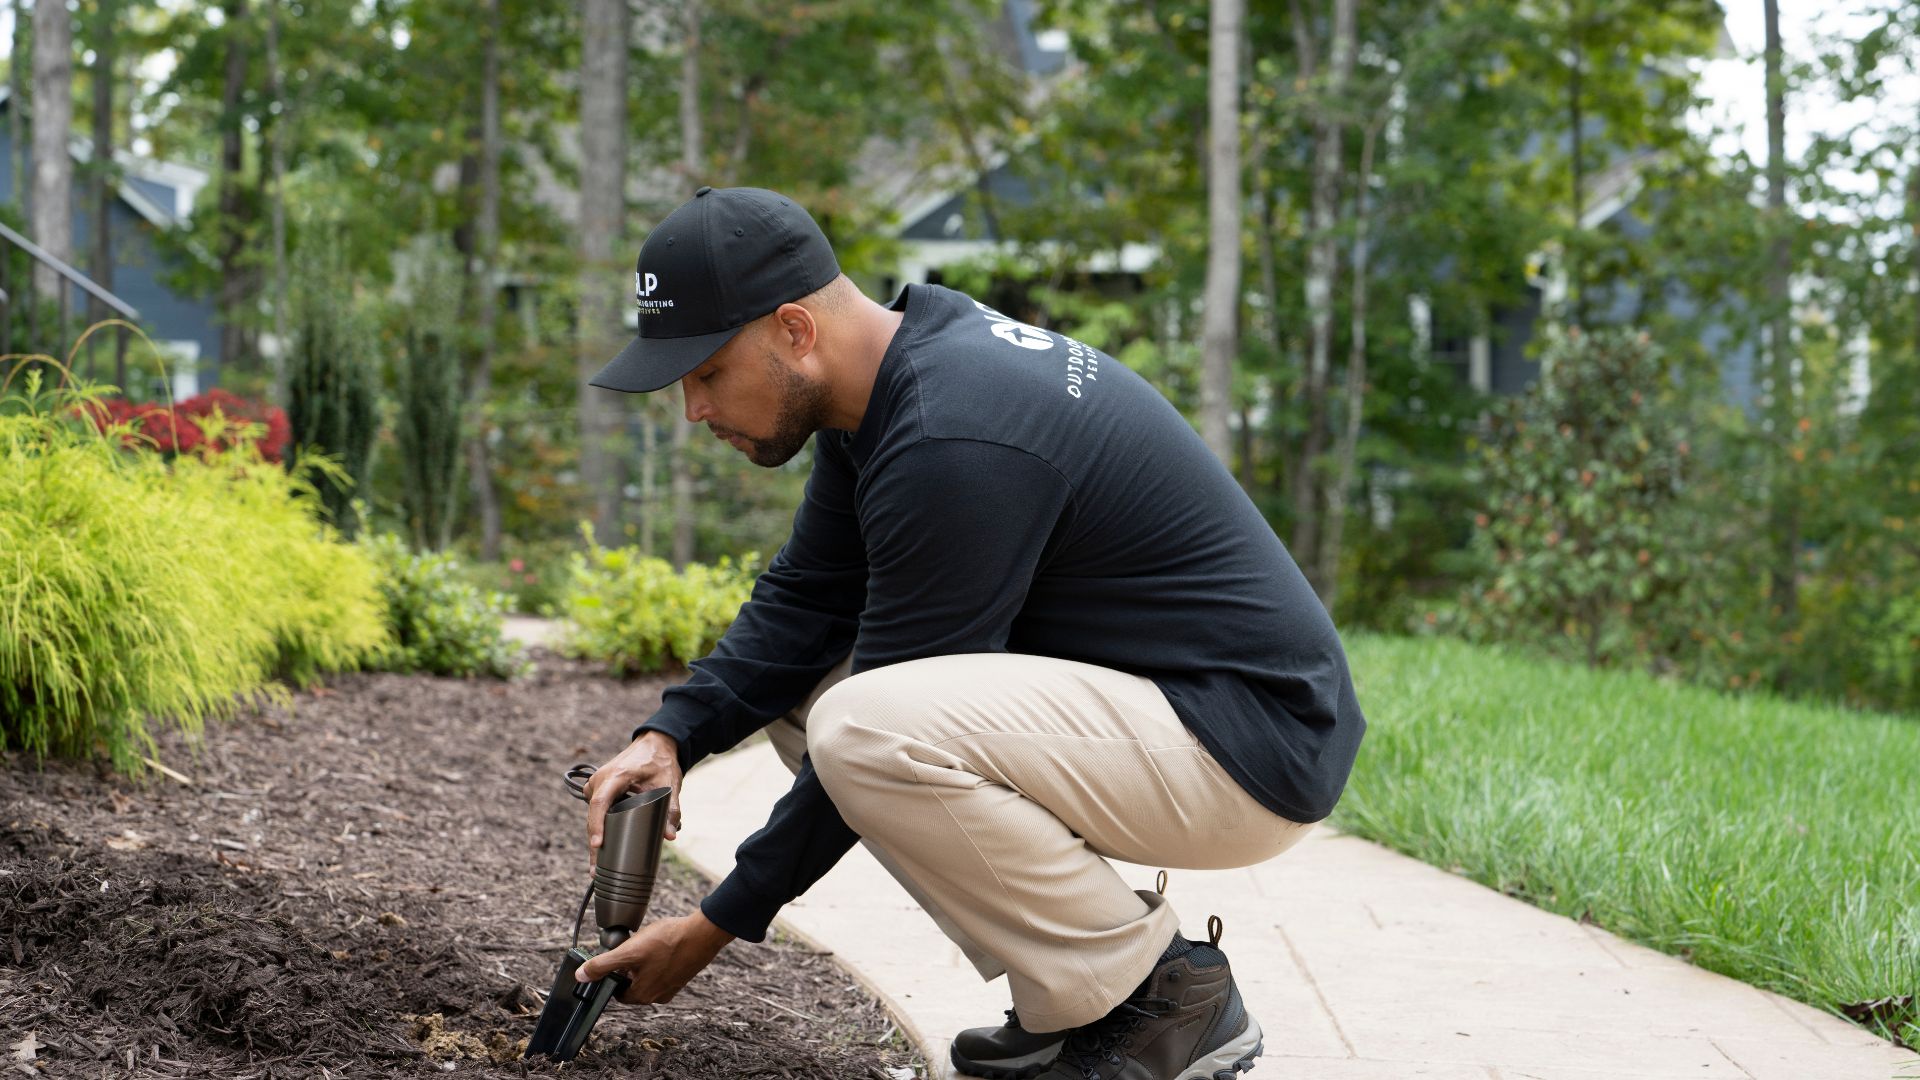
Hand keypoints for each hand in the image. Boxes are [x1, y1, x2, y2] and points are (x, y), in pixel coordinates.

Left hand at [574, 911, 734, 1004]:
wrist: (703, 933)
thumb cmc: (668, 942)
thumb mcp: (629, 952)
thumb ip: (602, 965)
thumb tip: (581, 976)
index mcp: (641, 996)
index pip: (616, 991)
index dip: (612, 973)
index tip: (617, 956)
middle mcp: (657, 996)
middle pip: (631, 982)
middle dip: (629, 965)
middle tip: (633, 945)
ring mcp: (671, 987)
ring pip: (647, 975)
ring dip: (644, 960)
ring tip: (649, 942)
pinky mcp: (682, 976)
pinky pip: (662, 969)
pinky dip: (659, 958)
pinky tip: (663, 943)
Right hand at [583, 731, 683, 870]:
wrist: (653, 744)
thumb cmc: (660, 762)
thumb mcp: (669, 784)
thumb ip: (671, 810)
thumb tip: (669, 836)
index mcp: (616, 775)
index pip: (600, 803)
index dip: (597, 825)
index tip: (597, 845)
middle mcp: (601, 779)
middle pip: (594, 815)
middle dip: (595, 843)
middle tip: (597, 871)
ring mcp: (597, 784)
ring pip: (593, 816)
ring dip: (596, 838)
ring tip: (598, 867)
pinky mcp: (598, 789)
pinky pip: (595, 811)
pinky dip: (599, 828)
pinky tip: (602, 848)